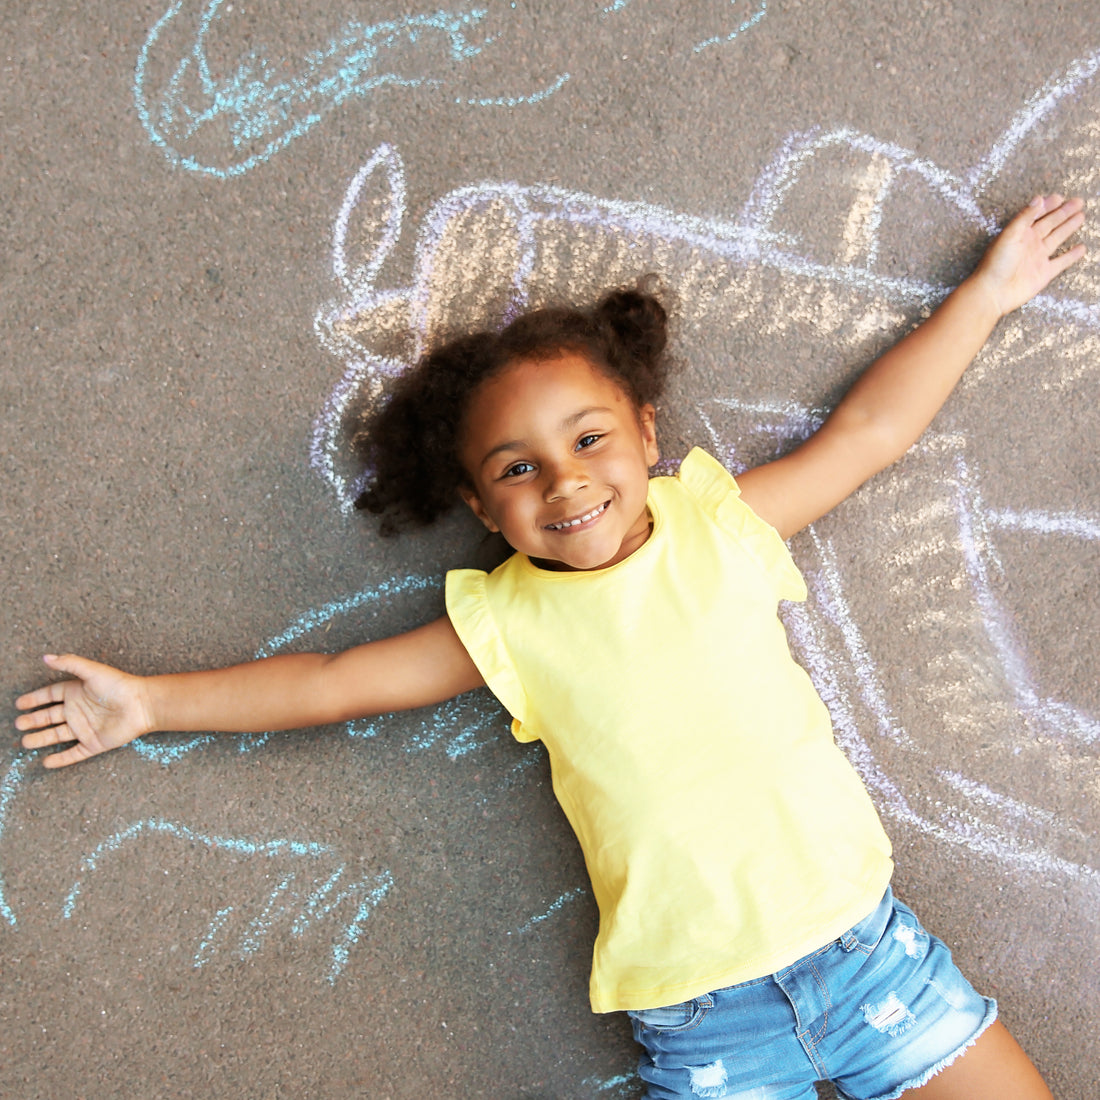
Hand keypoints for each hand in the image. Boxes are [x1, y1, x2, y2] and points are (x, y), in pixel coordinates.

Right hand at [15, 654, 154, 767]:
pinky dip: (60, 759)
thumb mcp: (92, 671)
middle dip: (33, 720)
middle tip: (18, 724)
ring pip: (57, 736)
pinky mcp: (94, 743)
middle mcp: (79, 710)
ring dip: (41, 739)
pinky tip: (46, 762)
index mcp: (77, 692)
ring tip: (24, 742)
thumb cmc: (119, 685)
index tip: (19, 704)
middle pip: (50, 716)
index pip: (50, 695)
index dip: (35, 699)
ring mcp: (85, 728)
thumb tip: (46, 657)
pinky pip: (74, 754)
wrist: (142, 705)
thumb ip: (69, 663)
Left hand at [972, 194, 1085, 316]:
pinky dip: (1071, 255)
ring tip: (1081, 216)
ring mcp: (1037, 258)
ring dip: (1068, 228)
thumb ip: (1024, 217)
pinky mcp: (1043, 273)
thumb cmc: (995, 264)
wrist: (992, 293)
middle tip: (1078, 202)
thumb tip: (1038, 199)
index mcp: (1019, 233)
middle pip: (1050, 224)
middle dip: (1063, 212)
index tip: (1059, 197)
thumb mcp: (1009, 235)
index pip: (1036, 215)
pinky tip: (1081, 248)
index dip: (1047, 205)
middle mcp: (1029, 244)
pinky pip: (1061, 262)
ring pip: (1057, 238)